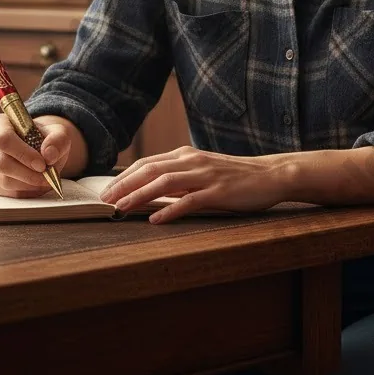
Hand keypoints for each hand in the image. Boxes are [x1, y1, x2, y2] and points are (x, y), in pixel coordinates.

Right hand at [0, 113, 74, 197]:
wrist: (38, 149)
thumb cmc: (45, 138)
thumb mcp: (58, 133)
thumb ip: (58, 140)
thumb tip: (49, 155)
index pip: (4, 139)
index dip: (23, 154)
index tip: (42, 164)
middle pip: (1, 162)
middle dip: (27, 174)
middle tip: (47, 177)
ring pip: (3, 180)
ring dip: (28, 184)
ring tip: (44, 181)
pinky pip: (4, 192)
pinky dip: (24, 192)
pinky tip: (35, 186)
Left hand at [97, 146, 290, 223]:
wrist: (269, 174)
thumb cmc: (234, 176)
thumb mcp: (201, 171)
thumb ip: (179, 178)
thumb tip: (150, 191)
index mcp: (185, 155)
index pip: (146, 163)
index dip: (124, 177)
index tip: (106, 191)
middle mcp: (191, 161)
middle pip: (149, 170)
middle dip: (124, 185)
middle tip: (104, 201)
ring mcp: (205, 175)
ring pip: (164, 183)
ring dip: (139, 195)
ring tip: (121, 208)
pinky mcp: (218, 192)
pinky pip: (190, 200)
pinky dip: (171, 209)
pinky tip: (156, 219)